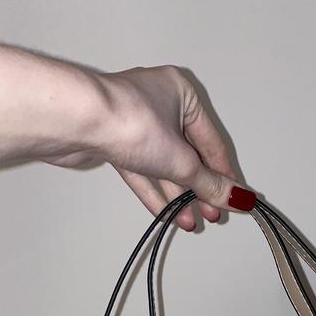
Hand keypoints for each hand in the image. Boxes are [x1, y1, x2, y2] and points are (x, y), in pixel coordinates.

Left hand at [45, 65, 255, 230]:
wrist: (75, 122)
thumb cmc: (133, 125)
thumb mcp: (181, 161)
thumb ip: (210, 184)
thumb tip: (240, 200)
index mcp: (181, 92)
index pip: (212, 142)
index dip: (225, 176)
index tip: (236, 202)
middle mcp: (159, 102)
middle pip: (188, 154)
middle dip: (200, 190)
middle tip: (212, 217)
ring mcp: (134, 122)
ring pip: (164, 165)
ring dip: (178, 196)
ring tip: (192, 223)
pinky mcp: (113, 141)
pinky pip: (142, 170)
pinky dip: (155, 192)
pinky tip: (169, 215)